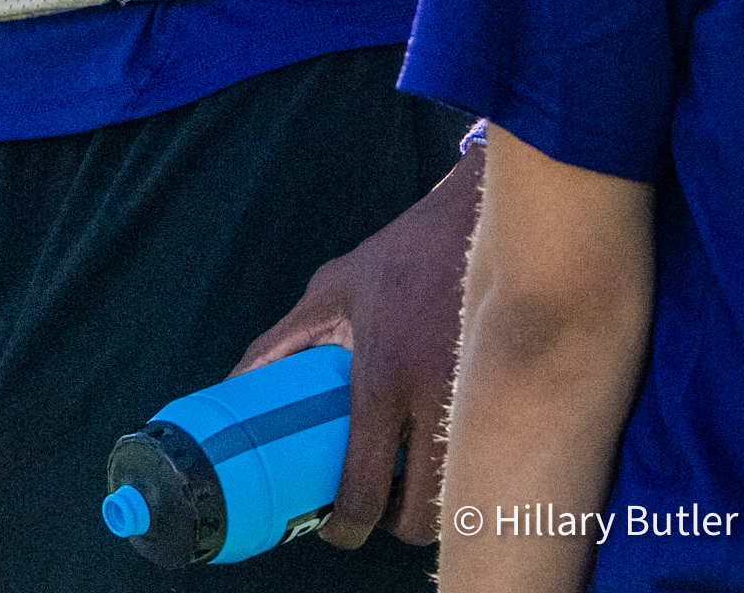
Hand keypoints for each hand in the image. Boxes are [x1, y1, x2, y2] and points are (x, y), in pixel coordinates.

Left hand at [232, 149, 483, 548]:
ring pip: (460, 498)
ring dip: (434, 504)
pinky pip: (490, 463)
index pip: (363, 487)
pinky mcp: (511, 393)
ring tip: (413, 480)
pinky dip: (467, 472)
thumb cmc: (402, 255)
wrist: (480, 217)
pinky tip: (449, 450)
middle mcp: (432, 396)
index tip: (337, 524)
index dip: (347, 526)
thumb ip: (281, 343)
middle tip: (379, 504)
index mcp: (381, 374)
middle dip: (395, 525)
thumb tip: (233, 389)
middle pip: (420, 513)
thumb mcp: (332, 289)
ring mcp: (478, 399)